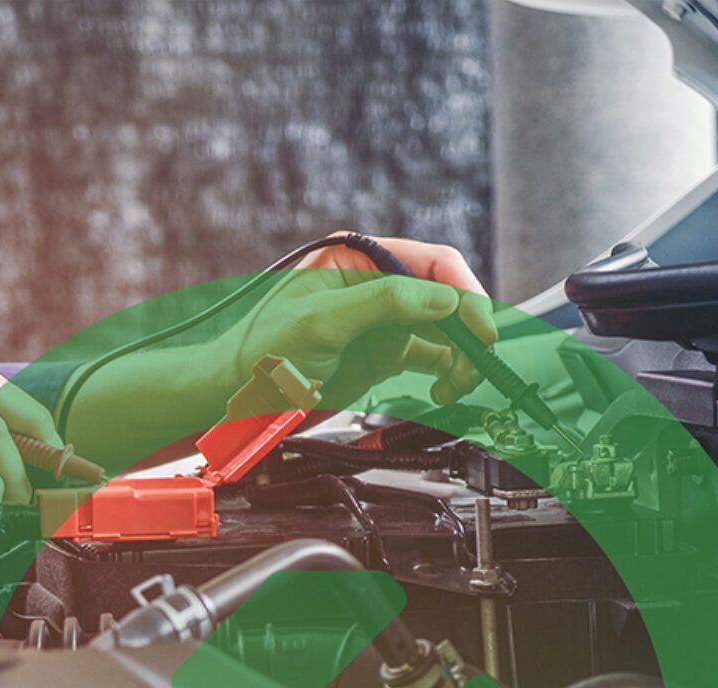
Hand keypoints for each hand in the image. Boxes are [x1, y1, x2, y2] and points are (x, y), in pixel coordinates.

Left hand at [219, 232, 497, 409]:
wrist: (236, 397)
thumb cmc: (261, 352)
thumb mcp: (320, 321)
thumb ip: (382, 303)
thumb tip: (442, 298)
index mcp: (358, 259)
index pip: (428, 263)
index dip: (461, 290)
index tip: (479, 322)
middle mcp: (376, 284)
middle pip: (444, 296)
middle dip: (467, 327)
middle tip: (480, 356)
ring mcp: (383, 320)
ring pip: (444, 329)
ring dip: (461, 354)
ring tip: (459, 381)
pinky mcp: (385, 353)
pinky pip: (431, 356)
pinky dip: (446, 372)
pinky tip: (445, 388)